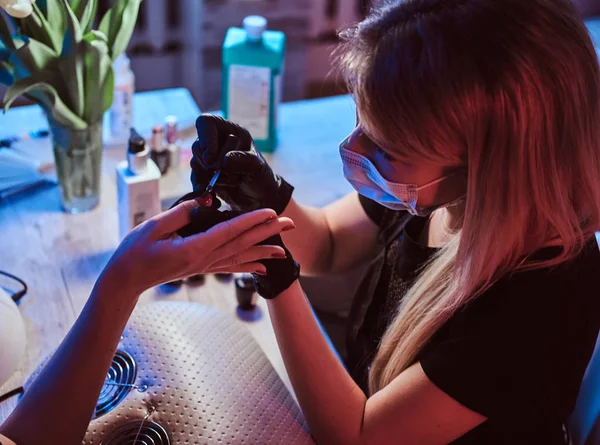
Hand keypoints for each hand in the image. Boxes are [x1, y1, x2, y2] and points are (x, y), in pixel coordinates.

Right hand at [99, 199, 294, 295]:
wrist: (126, 280)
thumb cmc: (134, 252)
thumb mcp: (154, 226)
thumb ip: (181, 213)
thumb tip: (205, 201)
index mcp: (194, 248)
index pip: (230, 231)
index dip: (252, 221)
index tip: (271, 213)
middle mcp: (204, 260)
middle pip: (242, 244)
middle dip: (268, 233)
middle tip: (290, 224)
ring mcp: (204, 266)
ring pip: (240, 257)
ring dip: (263, 251)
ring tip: (285, 250)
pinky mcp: (201, 268)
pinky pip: (230, 266)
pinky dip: (248, 266)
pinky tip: (263, 268)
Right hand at [190, 114, 293, 213]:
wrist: (258, 197)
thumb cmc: (261, 177)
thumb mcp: (258, 167)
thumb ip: (244, 161)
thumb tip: (224, 161)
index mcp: (230, 131)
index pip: (207, 122)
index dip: (206, 139)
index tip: (211, 158)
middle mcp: (217, 142)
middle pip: (198, 146)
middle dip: (210, 165)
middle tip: (227, 175)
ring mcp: (209, 158)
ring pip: (196, 163)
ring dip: (209, 177)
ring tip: (230, 184)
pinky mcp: (205, 174)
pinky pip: (195, 178)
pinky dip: (202, 188)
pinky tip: (213, 196)